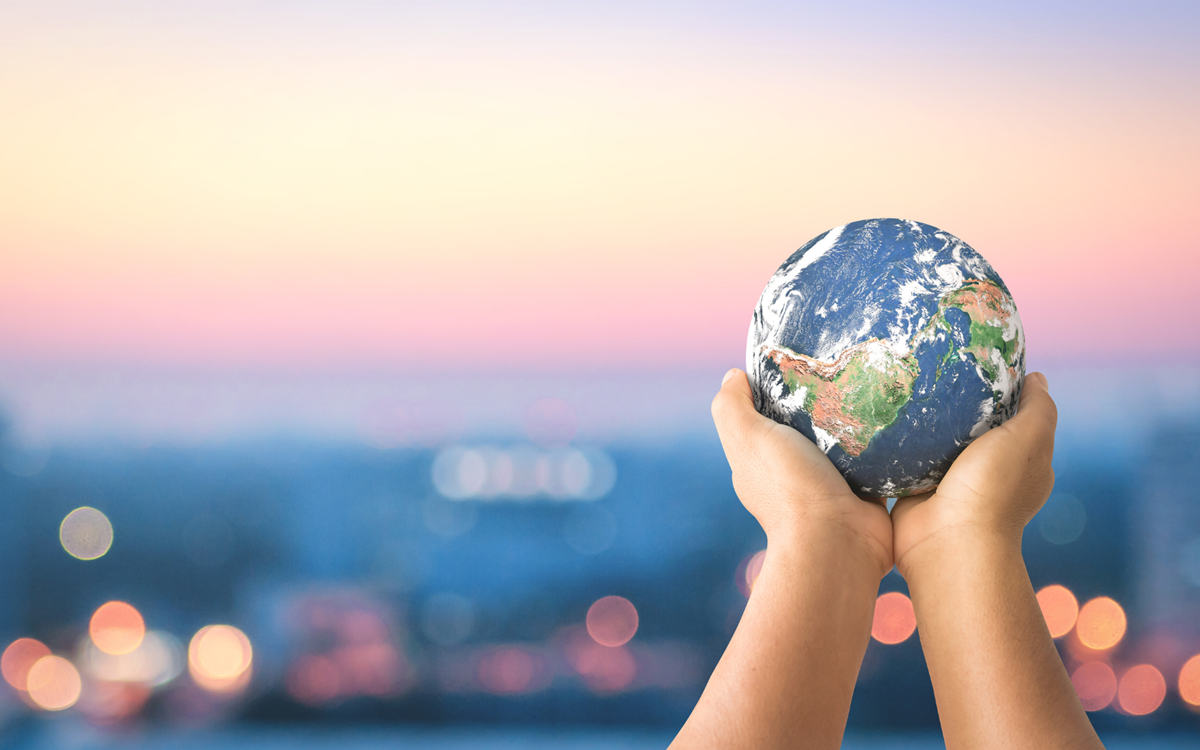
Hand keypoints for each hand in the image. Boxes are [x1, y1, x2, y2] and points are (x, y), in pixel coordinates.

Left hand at [712, 368, 893, 577]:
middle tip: (844, 368)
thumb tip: (732, 375)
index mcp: (760, 460)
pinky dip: (881, 443)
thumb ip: (732, 407)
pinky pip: (874, 459)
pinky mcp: (864, 491)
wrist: (838, 541)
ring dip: (855, 420)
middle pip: (806, 425)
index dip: (776, 389)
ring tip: (874, 385)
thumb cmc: (789, 485)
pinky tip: (893, 418)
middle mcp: (791, 473)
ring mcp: (829, 484)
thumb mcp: (748, 437)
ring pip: (842, 441)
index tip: (800, 360)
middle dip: (822, 401)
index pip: (764, 416)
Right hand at [891, 371, 1056, 577]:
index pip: (1017, 419)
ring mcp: (952, 483)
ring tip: (909, 388)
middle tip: (937, 371)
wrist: (946, 539)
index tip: (980, 365)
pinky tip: (890, 419)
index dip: (1004, 393)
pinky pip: (910, 459)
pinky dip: (903, 443)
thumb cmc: (993, 488)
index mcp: (1022, 464)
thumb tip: (1036, 377)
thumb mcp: (1027, 439)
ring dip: (928, 423)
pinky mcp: (918, 489)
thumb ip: (1038, 409)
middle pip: (976, 428)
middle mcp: (989, 474)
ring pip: (941, 442)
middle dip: (960, 404)